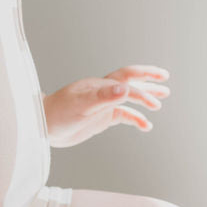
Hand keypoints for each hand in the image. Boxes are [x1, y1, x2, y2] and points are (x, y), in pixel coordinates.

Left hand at [43, 64, 170, 147]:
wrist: (41, 127)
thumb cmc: (56, 114)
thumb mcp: (81, 105)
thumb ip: (103, 97)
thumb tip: (125, 89)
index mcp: (99, 85)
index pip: (126, 80)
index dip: (143, 84)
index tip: (157, 92)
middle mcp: (102, 92)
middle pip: (130, 81)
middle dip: (148, 79)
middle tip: (165, 80)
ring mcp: (102, 105)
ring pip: (128, 99)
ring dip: (145, 98)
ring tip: (161, 101)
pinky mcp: (100, 118)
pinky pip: (122, 115)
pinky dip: (135, 119)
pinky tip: (145, 126)